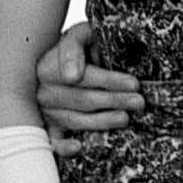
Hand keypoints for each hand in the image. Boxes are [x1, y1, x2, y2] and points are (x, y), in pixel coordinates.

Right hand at [36, 21, 144, 156]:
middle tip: (139, 102)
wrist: (57, 61)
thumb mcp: (79, 36)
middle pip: (83, 99)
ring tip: (125, 118)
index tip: (134, 84)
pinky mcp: (48, 126)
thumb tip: (73, 76)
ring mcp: (45, 111)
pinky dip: (63, 147)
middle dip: (114, 100)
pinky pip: (53, 141)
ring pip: (75, 120)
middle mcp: (43, 91)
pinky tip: (79, 147)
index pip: (85, 76)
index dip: (110, 80)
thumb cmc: (77, 48)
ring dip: (102, 121)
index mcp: (49, 66)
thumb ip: (76, 45)